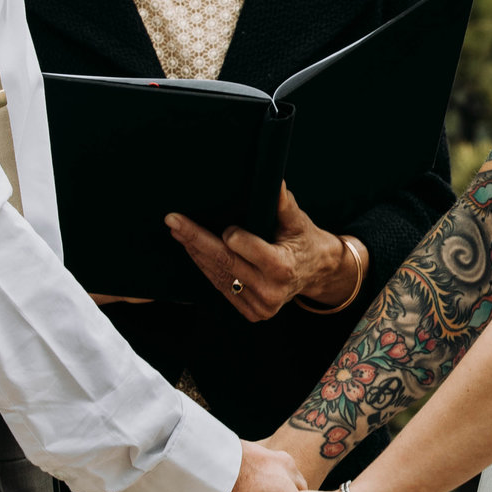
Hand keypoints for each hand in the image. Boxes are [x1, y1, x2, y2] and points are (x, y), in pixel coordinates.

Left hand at [166, 184, 356, 321]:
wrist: (317, 272)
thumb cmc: (306, 240)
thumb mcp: (298, 221)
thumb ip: (283, 203)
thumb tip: (273, 179)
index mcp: (282, 268)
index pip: (242, 247)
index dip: (230, 234)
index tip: (225, 224)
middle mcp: (270, 291)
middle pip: (223, 261)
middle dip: (195, 239)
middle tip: (173, 221)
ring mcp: (259, 306)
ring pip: (218, 275)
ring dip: (196, 253)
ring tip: (178, 232)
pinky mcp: (251, 312)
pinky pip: (222, 287)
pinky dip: (207, 268)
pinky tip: (195, 251)